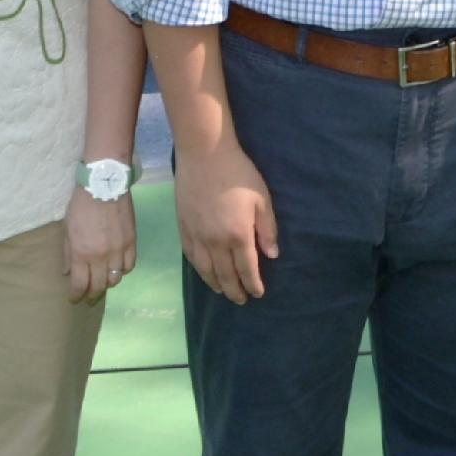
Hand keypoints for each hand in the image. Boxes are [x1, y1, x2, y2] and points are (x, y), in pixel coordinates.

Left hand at [65, 190, 138, 300]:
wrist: (105, 184)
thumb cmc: (81, 205)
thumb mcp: (67, 229)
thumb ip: (68, 253)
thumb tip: (67, 273)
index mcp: (82, 253)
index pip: (80, 284)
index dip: (76, 295)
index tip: (74, 298)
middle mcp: (101, 256)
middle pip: (99, 286)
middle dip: (92, 295)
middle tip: (89, 298)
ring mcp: (118, 250)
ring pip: (116, 279)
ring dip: (108, 283)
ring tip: (104, 282)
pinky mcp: (132, 242)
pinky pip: (130, 266)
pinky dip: (123, 270)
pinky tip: (117, 268)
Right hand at [176, 136, 279, 305]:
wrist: (205, 155)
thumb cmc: (239, 173)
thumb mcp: (262, 199)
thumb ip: (267, 229)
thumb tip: (272, 255)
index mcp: (238, 235)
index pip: (247, 269)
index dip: (253, 284)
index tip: (258, 294)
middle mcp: (215, 242)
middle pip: (226, 275)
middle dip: (235, 290)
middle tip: (242, 300)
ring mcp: (197, 237)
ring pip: (206, 270)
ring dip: (217, 284)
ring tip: (224, 292)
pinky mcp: (184, 228)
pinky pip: (191, 257)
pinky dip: (200, 270)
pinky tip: (205, 273)